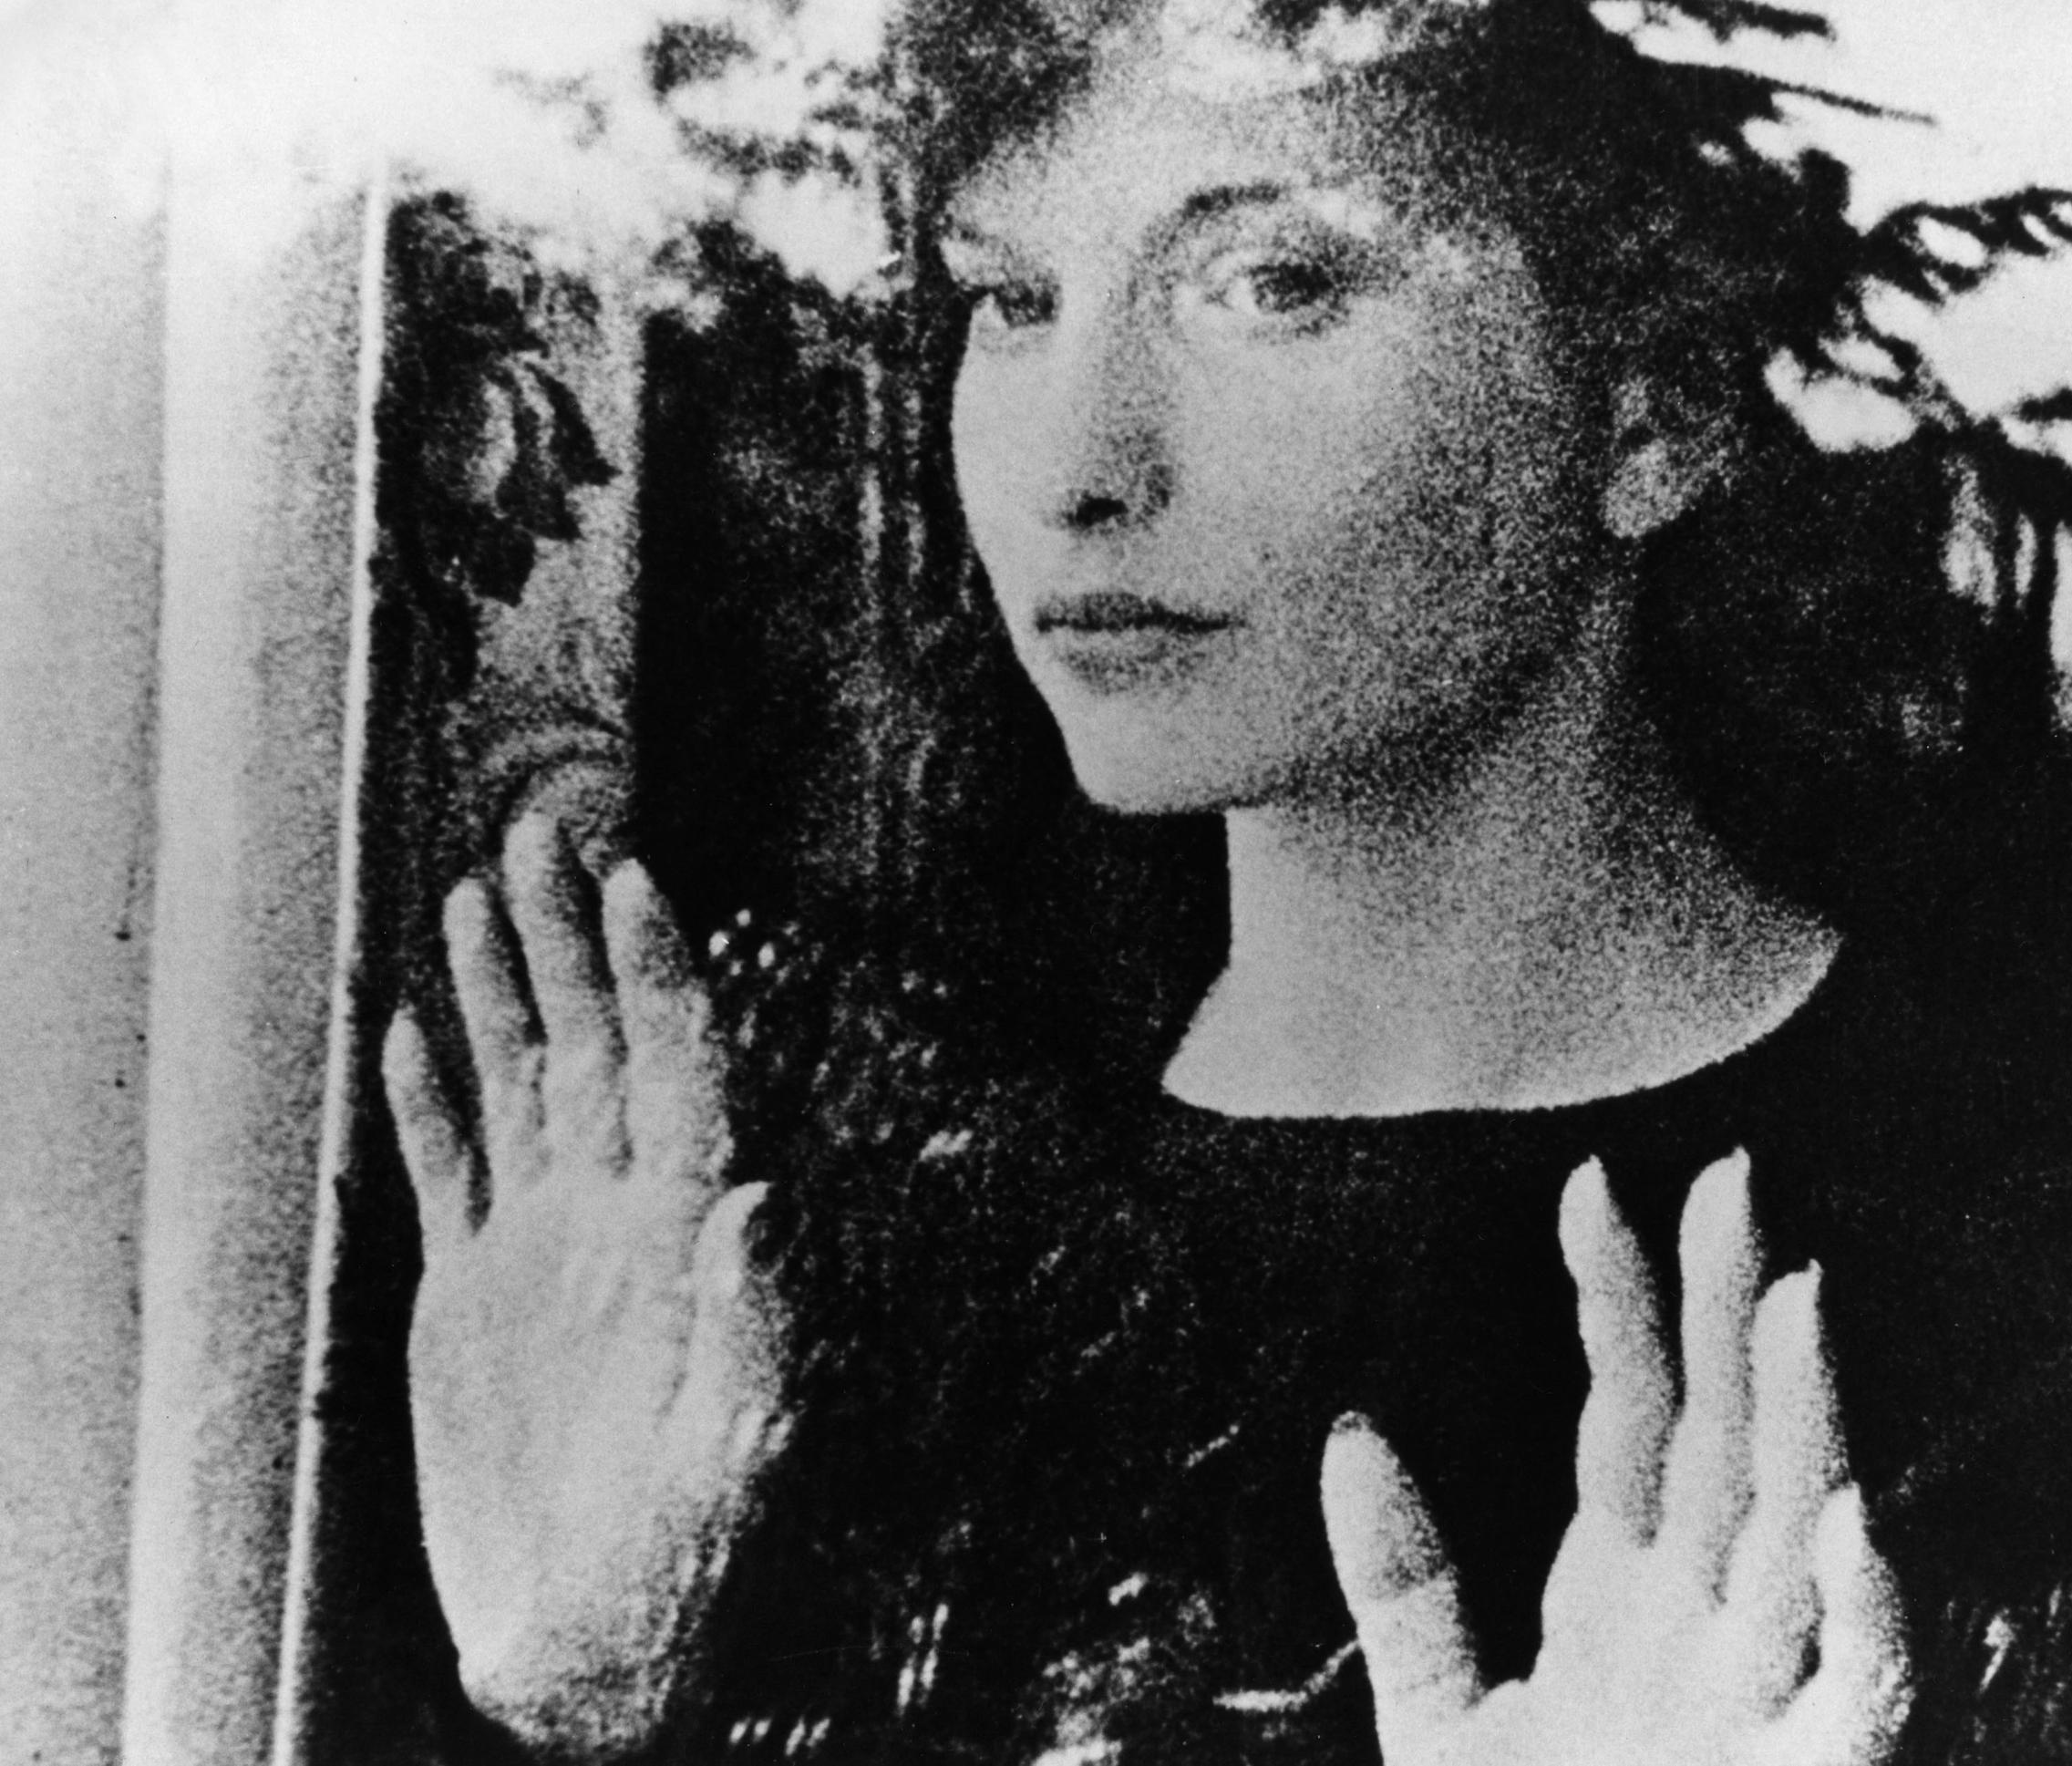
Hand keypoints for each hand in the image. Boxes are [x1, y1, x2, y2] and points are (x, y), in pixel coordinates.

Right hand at [385, 814, 787, 1756]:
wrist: (602, 1655)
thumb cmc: (694, 1570)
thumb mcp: (744, 1458)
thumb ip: (760, 1329)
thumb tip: (765, 1196)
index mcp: (688, 1234)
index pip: (681, 1069)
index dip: (659, 971)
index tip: (637, 874)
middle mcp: (618, 1218)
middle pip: (595, 1044)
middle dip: (569, 937)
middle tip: (542, 829)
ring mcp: (541, 1251)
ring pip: (519, 1083)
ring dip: (497, 989)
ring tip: (472, 889)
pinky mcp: (467, 1301)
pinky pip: (444, 1171)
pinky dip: (426, 1099)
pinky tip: (407, 1027)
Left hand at [1323, 1156, 1907, 1765]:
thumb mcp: (1436, 1719)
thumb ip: (1406, 1583)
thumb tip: (1348, 1427)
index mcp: (1621, 1600)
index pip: (1627, 1418)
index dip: (1612, 1302)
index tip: (1585, 1184)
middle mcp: (1699, 1628)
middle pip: (1723, 1441)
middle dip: (1727, 1312)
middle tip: (1726, 1171)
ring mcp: (1755, 1703)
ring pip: (1793, 1535)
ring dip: (1801, 1420)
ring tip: (1791, 1295)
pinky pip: (1852, 1693)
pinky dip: (1859, 1612)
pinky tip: (1846, 1520)